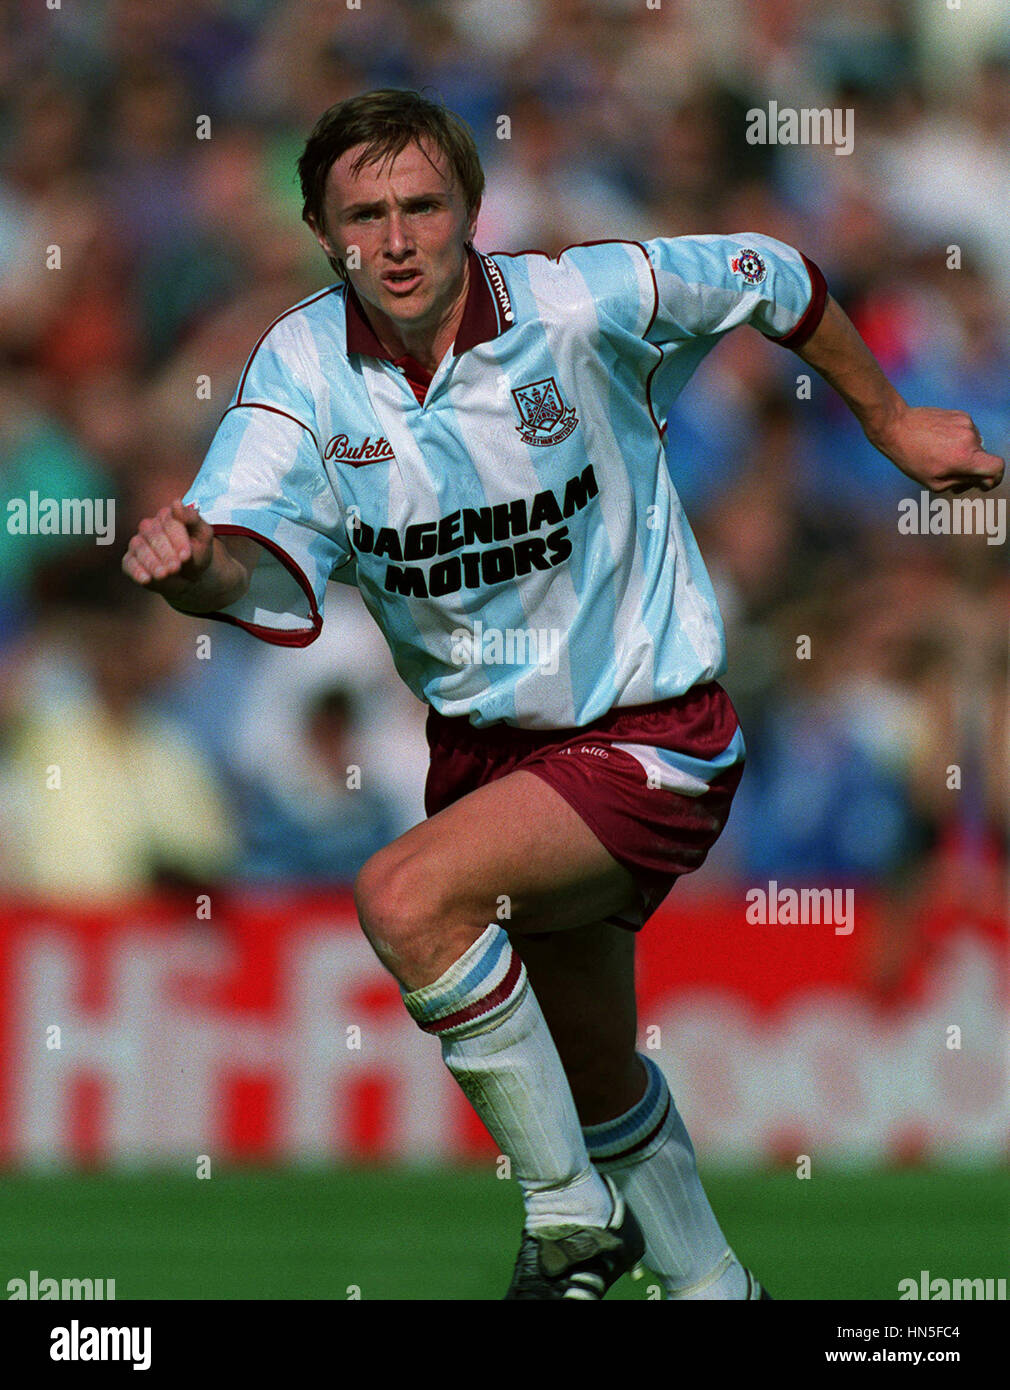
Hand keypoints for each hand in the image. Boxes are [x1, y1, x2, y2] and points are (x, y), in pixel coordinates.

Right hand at [122, 499, 215, 596]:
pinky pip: (129, 563)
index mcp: (167, 516)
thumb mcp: (203, 536)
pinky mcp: (130, 561)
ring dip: (152, 562)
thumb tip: (175, 503)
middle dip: (165, 553)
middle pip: (154, 536)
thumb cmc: (198, 552)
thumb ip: (192, 518)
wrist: (192, 576)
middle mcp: (149, 527)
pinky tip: (146, 579)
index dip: (177, 540)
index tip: (186, 556)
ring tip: (163, 575)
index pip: (169, 523)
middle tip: (175, 567)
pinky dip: (136, 571)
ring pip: (140, 548)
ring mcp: (138, 543)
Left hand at [869, 405, 1004, 493]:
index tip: (983, 482)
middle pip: (983, 459)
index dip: (994, 478)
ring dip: (963, 453)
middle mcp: (970, 438)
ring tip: (939, 455)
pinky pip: (967, 433)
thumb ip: (962, 482)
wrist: (897, 426)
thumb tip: (981, 480)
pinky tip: (939, 442)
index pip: (997, 467)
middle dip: (971, 469)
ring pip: (975, 446)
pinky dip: (958, 440)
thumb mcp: (935, 482)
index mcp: (965, 457)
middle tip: (949, 473)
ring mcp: (967, 424)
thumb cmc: (912, 458)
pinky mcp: (962, 414)